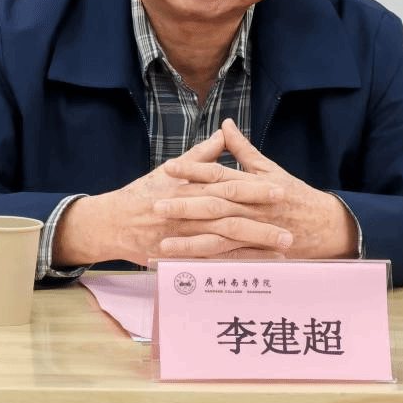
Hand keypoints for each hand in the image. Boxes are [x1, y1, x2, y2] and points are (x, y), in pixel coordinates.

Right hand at [52, 129, 292, 266]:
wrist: (111, 222)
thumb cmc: (142, 194)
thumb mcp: (170, 170)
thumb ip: (201, 155)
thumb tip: (224, 134)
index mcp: (189, 188)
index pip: (227, 186)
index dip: (254, 189)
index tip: (279, 189)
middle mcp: (187, 212)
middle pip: (229, 216)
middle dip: (261, 223)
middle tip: (290, 229)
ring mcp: (183, 236)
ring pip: (223, 242)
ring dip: (254, 247)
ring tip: (282, 251)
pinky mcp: (178, 257)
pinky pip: (210, 264)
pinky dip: (234, 266)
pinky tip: (256, 269)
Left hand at [162, 118, 358, 259]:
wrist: (322, 225)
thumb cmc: (293, 193)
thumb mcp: (268, 168)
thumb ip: (243, 149)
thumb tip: (224, 124)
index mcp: (252, 184)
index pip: (218, 174)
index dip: (193, 169)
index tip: (168, 167)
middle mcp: (251, 208)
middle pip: (214, 205)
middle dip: (185, 205)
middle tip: (157, 204)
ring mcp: (253, 232)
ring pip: (219, 236)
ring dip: (190, 240)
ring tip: (163, 242)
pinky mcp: (255, 253)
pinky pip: (228, 260)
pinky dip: (206, 263)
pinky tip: (186, 266)